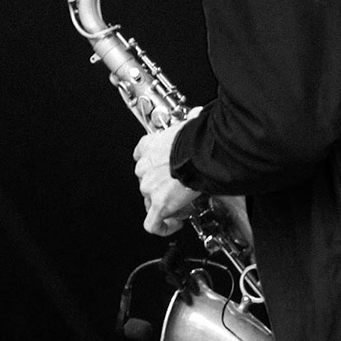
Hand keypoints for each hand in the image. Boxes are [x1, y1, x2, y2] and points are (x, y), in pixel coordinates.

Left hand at [133, 121, 201, 236]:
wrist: (199, 153)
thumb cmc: (196, 139)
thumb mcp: (189, 125)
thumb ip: (191, 121)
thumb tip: (199, 113)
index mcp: (149, 146)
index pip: (141, 155)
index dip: (152, 165)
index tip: (163, 170)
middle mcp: (144, 168)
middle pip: (146, 182)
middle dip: (162, 188)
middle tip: (180, 189)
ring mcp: (150, 188)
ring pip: (150, 202)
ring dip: (166, 206)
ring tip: (184, 204)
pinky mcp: (159, 205)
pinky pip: (153, 224)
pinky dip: (162, 227)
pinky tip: (174, 224)